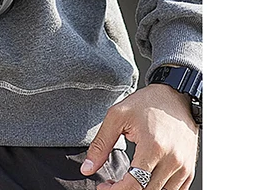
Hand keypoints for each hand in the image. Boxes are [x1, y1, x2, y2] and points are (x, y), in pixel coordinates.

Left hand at [80, 84, 198, 189]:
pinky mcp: (189, 170)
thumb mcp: (117, 116)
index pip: (134, 184)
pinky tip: (144, 181)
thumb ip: (101, 144)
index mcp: (153, 146)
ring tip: (127, 180)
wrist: (176, 96)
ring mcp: (183, 167)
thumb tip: (88, 168)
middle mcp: (172, 160)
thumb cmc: (148, 103)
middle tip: (112, 183)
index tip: (104, 187)